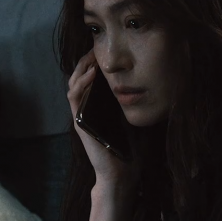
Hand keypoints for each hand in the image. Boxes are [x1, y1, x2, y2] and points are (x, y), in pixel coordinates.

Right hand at [68, 51, 139, 192]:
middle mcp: (87, 109)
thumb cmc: (128, 151)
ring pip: (74, 83)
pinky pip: (74, 97)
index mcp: (99, 107)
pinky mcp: (79, 121)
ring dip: (81, 67)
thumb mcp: (133, 120)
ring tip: (92, 54)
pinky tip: (92, 73)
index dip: (95, 62)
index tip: (106, 49)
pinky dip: (81, 83)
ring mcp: (81, 115)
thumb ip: (133, 104)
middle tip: (96, 46)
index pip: (92, 79)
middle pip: (81, 77)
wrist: (121, 174)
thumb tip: (147, 84)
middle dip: (87, 59)